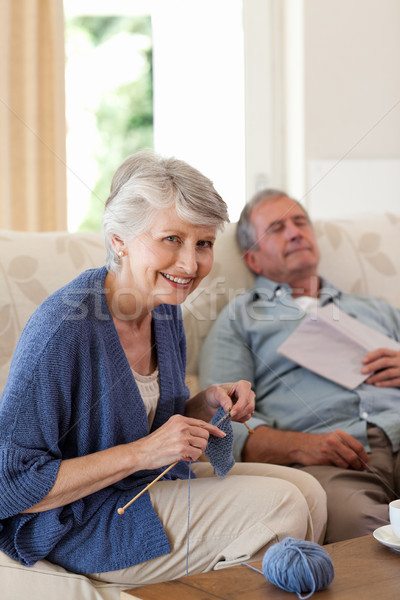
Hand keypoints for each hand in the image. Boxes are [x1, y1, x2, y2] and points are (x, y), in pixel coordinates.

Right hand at [132, 414, 224, 468]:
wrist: (143, 452)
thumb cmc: (156, 443)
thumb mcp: (170, 428)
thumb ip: (185, 429)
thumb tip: (202, 436)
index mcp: (179, 419)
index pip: (202, 423)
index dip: (214, 429)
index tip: (221, 434)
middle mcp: (182, 425)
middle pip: (205, 434)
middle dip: (202, 444)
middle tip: (191, 449)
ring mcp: (182, 436)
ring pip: (203, 444)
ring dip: (197, 451)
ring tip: (185, 453)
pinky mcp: (182, 448)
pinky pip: (197, 454)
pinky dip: (192, 458)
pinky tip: (183, 457)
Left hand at [203, 380, 254, 422]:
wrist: (212, 401)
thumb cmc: (215, 394)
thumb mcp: (217, 393)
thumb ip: (223, 399)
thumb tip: (229, 408)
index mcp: (243, 386)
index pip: (245, 398)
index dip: (239, 407)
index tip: (230, 413)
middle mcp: (249, 394)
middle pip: (249, 407)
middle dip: (237, 414)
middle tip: (227, 416)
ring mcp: (249, 403)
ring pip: (248, 414)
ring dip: (236, 417)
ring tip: (226, 414)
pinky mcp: (247, 411)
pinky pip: (245, 419)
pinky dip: (237, 419)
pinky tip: (230, 415)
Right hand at [242, 426, 369, 470]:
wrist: (299, 445)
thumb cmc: (319, 444)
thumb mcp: (333, 439)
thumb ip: (346, 445)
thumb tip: (362, 458)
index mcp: (339, 434)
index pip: (358, 446)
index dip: (364, 457)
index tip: (366, 464)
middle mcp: (334, 440)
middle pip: (354, 456)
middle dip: (359, 465)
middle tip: (360, 470)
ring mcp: (328, 449)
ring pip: (347, 463)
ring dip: (350, 469)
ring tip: (348, 470)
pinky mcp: (323, 458)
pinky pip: (337, 467)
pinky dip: (340, 470)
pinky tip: (337, 469)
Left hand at [361, 348, 399, 387]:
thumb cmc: (399, 366)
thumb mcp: (395, 359)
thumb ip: (384, 359)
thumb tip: (365, 364)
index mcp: (396, 353)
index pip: (383, 351)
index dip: (372, 355)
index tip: (363, 360)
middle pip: (384, 361)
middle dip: (372, 366)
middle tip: (362, 371)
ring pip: (388, 372)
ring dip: (376, 377)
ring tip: (367, 381)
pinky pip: (394, 382)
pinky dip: (384, 383)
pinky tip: (376, 385)